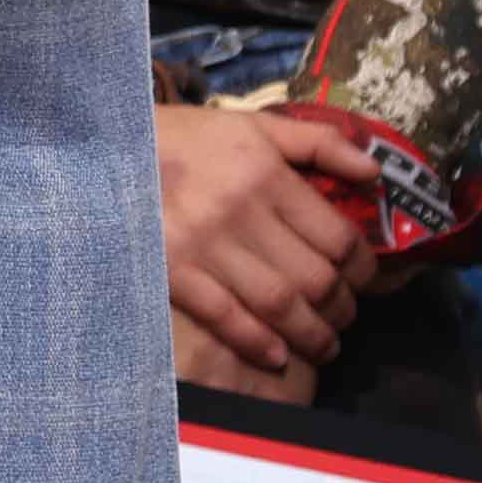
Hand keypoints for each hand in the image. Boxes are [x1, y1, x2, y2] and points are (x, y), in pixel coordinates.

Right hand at [157, 102, 363, 385]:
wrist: (107, 148)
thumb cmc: (185, 138)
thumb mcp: (253, 125)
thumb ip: (319, 143)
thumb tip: (374, 172)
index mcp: (266, 174)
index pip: (337, 237)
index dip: (362, 269)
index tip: (364, 280)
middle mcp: (240, 211)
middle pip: (315, 278)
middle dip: (343, 308)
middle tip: (347, 316)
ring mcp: (204, 245)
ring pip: (280, 305)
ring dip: (313, 335)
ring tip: (324, 345)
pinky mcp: (172, 271)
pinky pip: (226, 317)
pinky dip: (258, 343)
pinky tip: (278, 357)